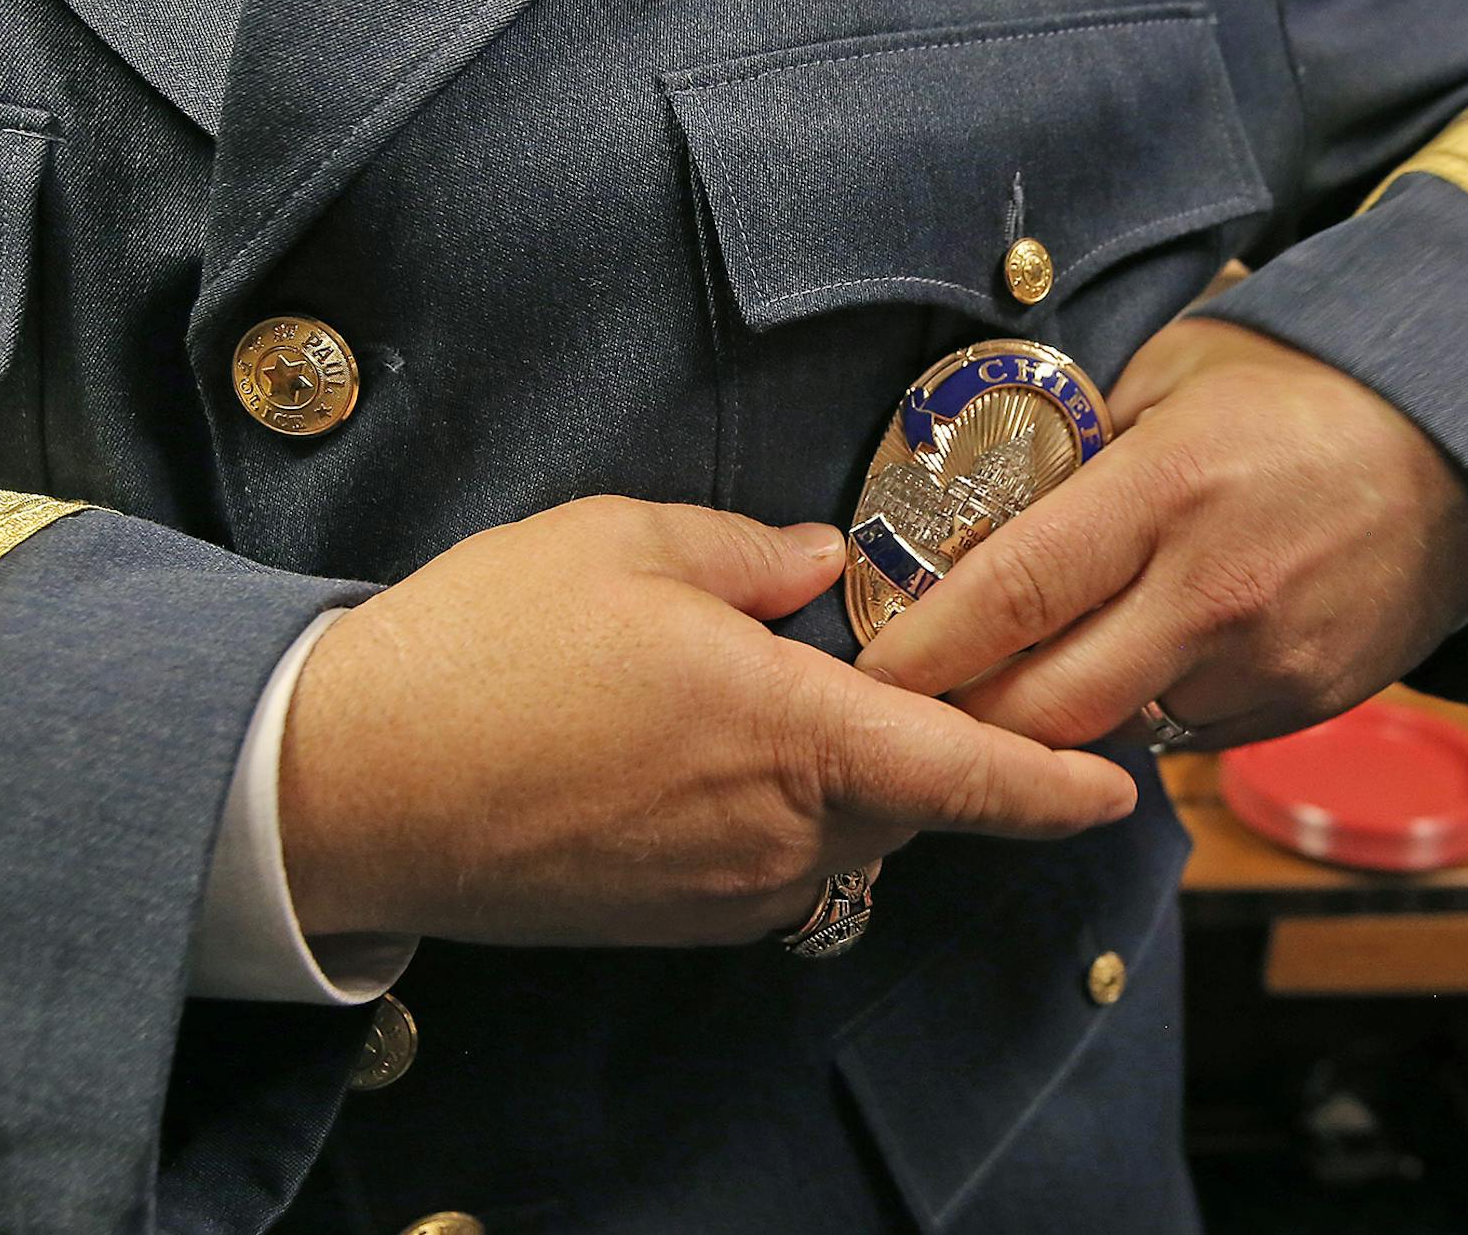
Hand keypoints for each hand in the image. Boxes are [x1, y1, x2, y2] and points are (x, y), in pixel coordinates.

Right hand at [278, 496, 1136, 943]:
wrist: (348, 785)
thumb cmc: (483, 650)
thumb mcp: (620, 544)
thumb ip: (749, 554)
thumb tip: (819, 570)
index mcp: (788, 729)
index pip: (966, 771)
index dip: (1053, 785)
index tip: (1119, 791)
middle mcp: (777, 832)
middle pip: (906, 800)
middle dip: (917, 743)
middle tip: (873, 668)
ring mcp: (723, 892)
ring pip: (837, 837)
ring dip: (835, 777)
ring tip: (750, 702)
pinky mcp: (672, 923)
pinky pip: (769, 870)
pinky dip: (774, 816)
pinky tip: (689, 757)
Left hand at [854, 319, 1467, 750]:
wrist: (1467, 440)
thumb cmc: (1298, 387)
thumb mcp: (1172, 371)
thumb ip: (1074, 443)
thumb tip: (970, 502)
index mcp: (1168, 491)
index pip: (1013, 594)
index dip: (924, 649)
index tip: (863, 671)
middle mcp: (1215, 593)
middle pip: (1048, 706)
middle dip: (967, 717)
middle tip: (916, 700)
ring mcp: (1268, 662)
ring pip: (1113, 731)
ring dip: (1055, 716)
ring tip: (1024, 667)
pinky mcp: (1305, 703)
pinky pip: (1186, 732)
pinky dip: (1142, 708)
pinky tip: (1137, 654)